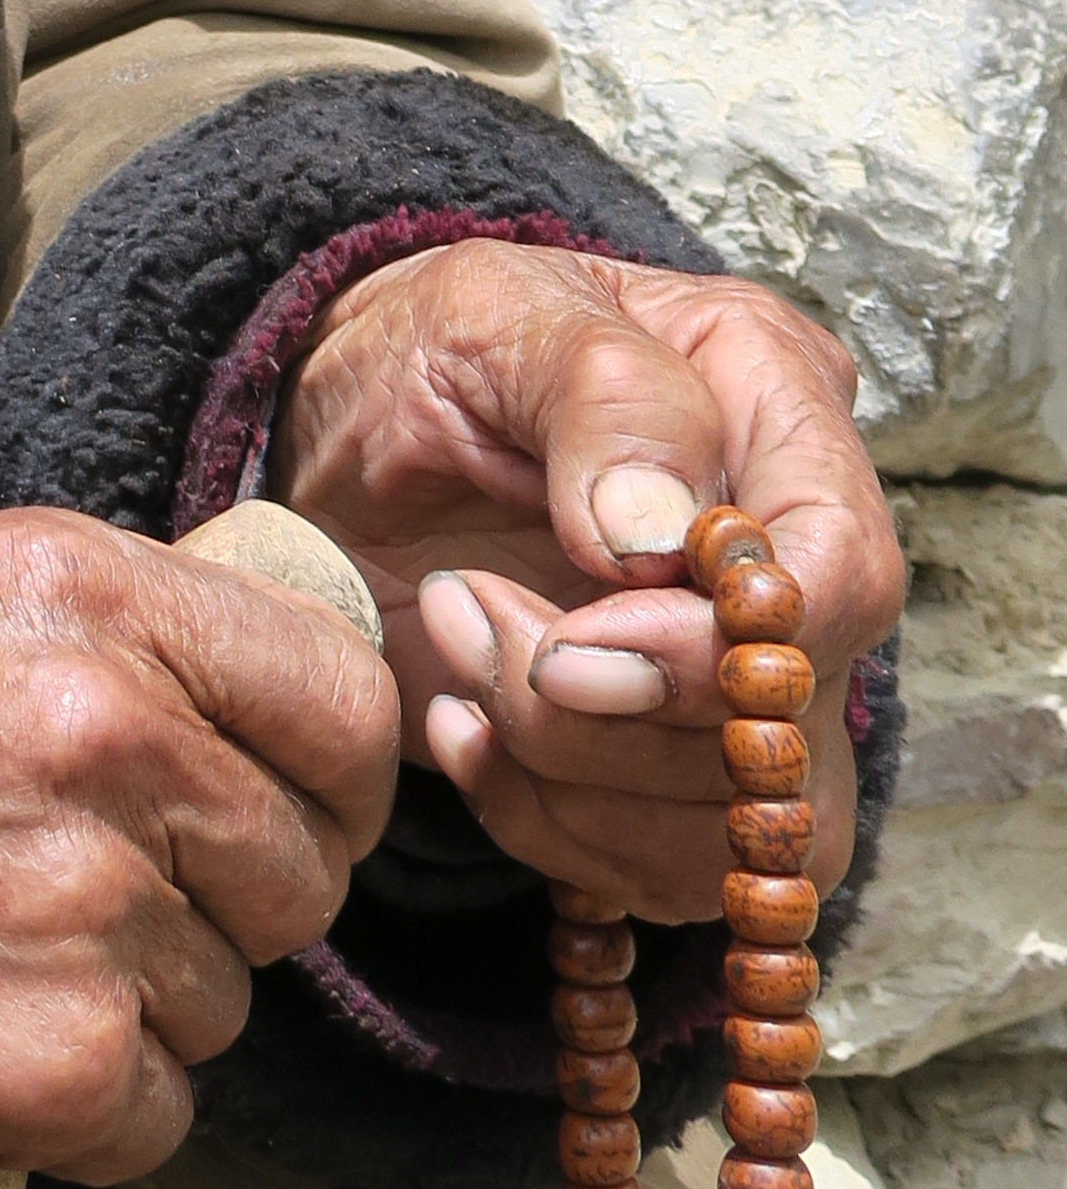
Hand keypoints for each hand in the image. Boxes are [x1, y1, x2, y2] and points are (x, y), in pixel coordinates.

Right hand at [0, 505, 397, 1181]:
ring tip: (20, 933)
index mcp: (95, 599)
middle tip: (116, 871)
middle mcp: (105, 735)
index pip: (342, 702)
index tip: (292, 792)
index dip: (333, 768)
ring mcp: (88, 903)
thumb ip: (153, 627)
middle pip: (306, 866)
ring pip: (235, 992)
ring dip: (151, 988)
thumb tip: (317, 669)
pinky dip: (97, 1085)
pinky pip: (167, 1098)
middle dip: (234, 888)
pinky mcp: (61, 1053)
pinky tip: (0, 1014)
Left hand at [267, 244, 905, 921]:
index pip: (841, 575)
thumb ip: (599, 398)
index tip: (571, 644)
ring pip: (735, 830)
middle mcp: (788, 554)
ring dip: (564, 769)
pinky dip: (542, 821)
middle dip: (603, 713)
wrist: (347, 440)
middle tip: (464, 611)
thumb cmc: (430, 353)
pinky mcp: (676, 768)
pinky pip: (662, 872)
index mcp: (775, 405)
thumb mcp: (490, 316)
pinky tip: (462, 722)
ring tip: (454, 643)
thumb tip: (659, 538)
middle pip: (784, 727)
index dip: (721, 647)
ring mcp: (742, 673)